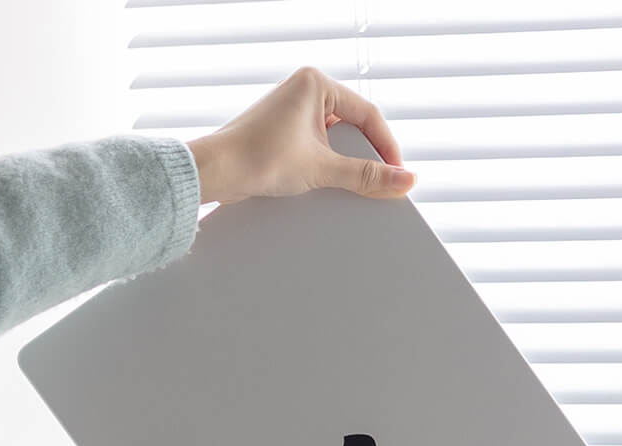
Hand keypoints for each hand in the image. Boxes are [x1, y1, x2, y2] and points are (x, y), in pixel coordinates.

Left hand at [187, 67, 414, 204]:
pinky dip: (328, 166)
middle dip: (366, 156)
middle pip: (353, 127)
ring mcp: (293, 111)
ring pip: (336, 139)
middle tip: (377, 182)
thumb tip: (404, 181)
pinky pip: (319, 147)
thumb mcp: (322, 169)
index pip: (368, 115)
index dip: (387, 147)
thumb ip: (366, 177)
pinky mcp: (284, 132)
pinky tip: (327, 184)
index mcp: (316, 83)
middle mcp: (304, 91)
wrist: (216, 172)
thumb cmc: (259, 157)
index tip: (398, 175)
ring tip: (349, 185)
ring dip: (346, 164)